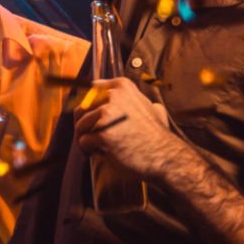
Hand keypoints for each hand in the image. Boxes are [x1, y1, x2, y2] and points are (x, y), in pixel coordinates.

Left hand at [73, 78, 187, 181]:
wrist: (163, 156)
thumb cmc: (157, 136)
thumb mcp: (152, 108)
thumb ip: (139, 102)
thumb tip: (149, 104)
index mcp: (122, 87)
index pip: (91, 90)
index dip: (88, 106)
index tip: (90, 117)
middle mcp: (113, 96)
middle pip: (82, 108)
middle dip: (83, 124)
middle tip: (90, 136)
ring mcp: (107, 115)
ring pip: (80, 126)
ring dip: (85, 138)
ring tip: (96, 148)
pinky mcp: (102, 135)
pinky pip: (83, 142)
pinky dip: (88, 150)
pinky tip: (99, 154)